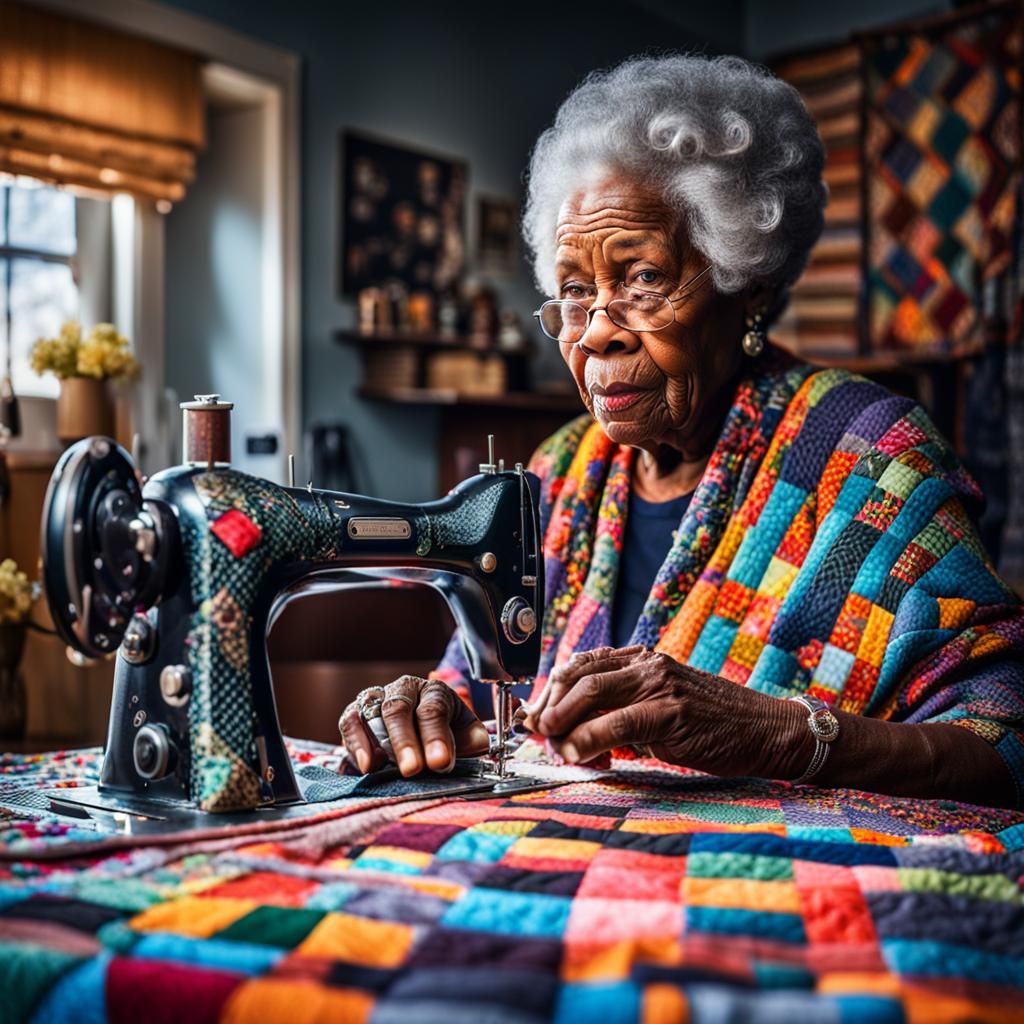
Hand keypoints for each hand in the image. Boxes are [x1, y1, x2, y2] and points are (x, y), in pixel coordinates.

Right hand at [339, 675, 489, 776]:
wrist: (414, 731)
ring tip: (380, 768)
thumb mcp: (464, 733)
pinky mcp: (354, 714)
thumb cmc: (441, 734)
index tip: (440, 763)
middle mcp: (403, 690)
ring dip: (376, 742)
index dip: (437, 736)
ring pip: (371, 713)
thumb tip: (478, 745)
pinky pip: (349, 723)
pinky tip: (364, 765)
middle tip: (412, 769)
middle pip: (399, 710)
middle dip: (405, 741)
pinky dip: (355, 743)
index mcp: (434, 692)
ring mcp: (376, 700)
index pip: (434, 709)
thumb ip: (473, 739)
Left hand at [525, 646, 802, 777]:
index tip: (531, 717)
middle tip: (537, 734)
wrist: (765, 730)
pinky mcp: (672, 711)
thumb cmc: (710, 726)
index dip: (548, 690)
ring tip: (553, 745)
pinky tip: (579, 753)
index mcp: (640, 660)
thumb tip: (571, 736)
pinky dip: (589, 739)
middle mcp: (646, 664)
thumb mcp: (659, 710)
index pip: (579, 664)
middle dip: (548, 704)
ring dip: (562, 722)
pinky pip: (618, 722)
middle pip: (577, 674)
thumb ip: (620, 715)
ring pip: (591, 693)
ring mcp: (659, 684)